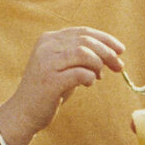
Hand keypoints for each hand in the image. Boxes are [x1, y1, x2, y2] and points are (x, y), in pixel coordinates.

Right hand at [0, 26, 125, 144]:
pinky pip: (79, 73)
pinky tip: (89, 83)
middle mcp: (46, 47)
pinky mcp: (50, 81)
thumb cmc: (48, 90)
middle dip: (107, 53)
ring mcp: (46, 63)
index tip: (121, 50)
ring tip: (99, 76)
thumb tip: (112, 55)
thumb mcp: (64, 67)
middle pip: (86, 41)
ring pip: (83, 53)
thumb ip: (81, 58)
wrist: (24, 112)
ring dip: (98, 64)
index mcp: (49, 39)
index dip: (105, 39)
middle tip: (118, 66)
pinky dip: (90, 78)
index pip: (83, 32)